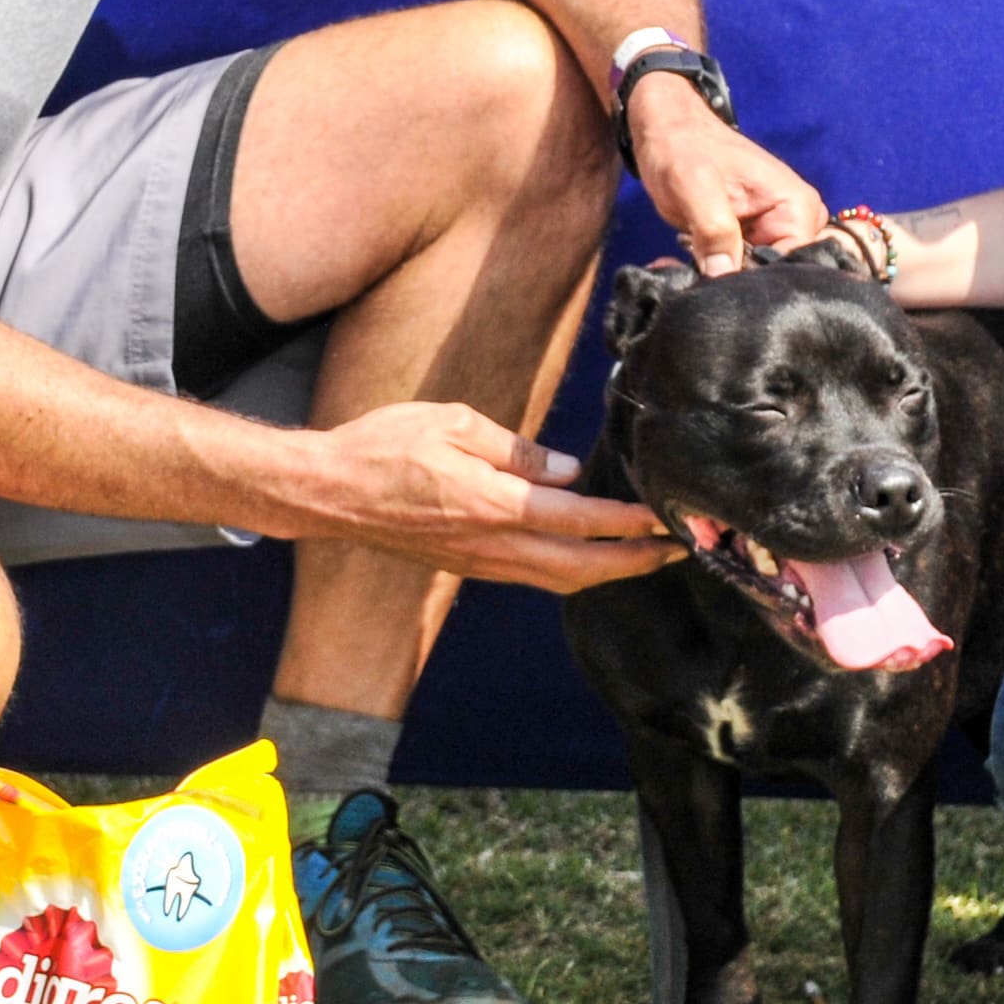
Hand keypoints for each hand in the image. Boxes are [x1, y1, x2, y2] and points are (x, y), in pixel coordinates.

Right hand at [292, 400, 676, 590]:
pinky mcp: (465, 565)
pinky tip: (581, 557)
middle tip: (676, 550)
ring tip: (640, 558)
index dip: (628, 523)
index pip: (580, 520)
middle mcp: (492, 545)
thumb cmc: (383, 447)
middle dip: (633, 562)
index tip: (664, 519)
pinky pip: (531, 578)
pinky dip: (568, 572)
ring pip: (558, 581)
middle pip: (581, 567)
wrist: (327, 493)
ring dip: (604, 572)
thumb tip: (566, 468)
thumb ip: (514, 448)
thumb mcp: (452, 423)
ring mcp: (479, 562)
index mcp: (494, 505)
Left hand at [627, 77, 824, 276]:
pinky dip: (708, 276)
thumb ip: (714, 228)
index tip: (717, 292)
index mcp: (798, 207)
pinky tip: (680, 271)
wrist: (665, 133)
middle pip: (776, 277)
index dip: (757, 284)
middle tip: (692, 284)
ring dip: (717, 283)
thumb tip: (723, 275)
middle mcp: (795, 225)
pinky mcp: (749, 244)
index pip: (793, 266)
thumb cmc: (684, 148)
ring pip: (753, 279)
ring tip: (682, 273)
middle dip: (734, 286)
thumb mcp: (695, 184)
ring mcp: (773, 236)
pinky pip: (736, 272)